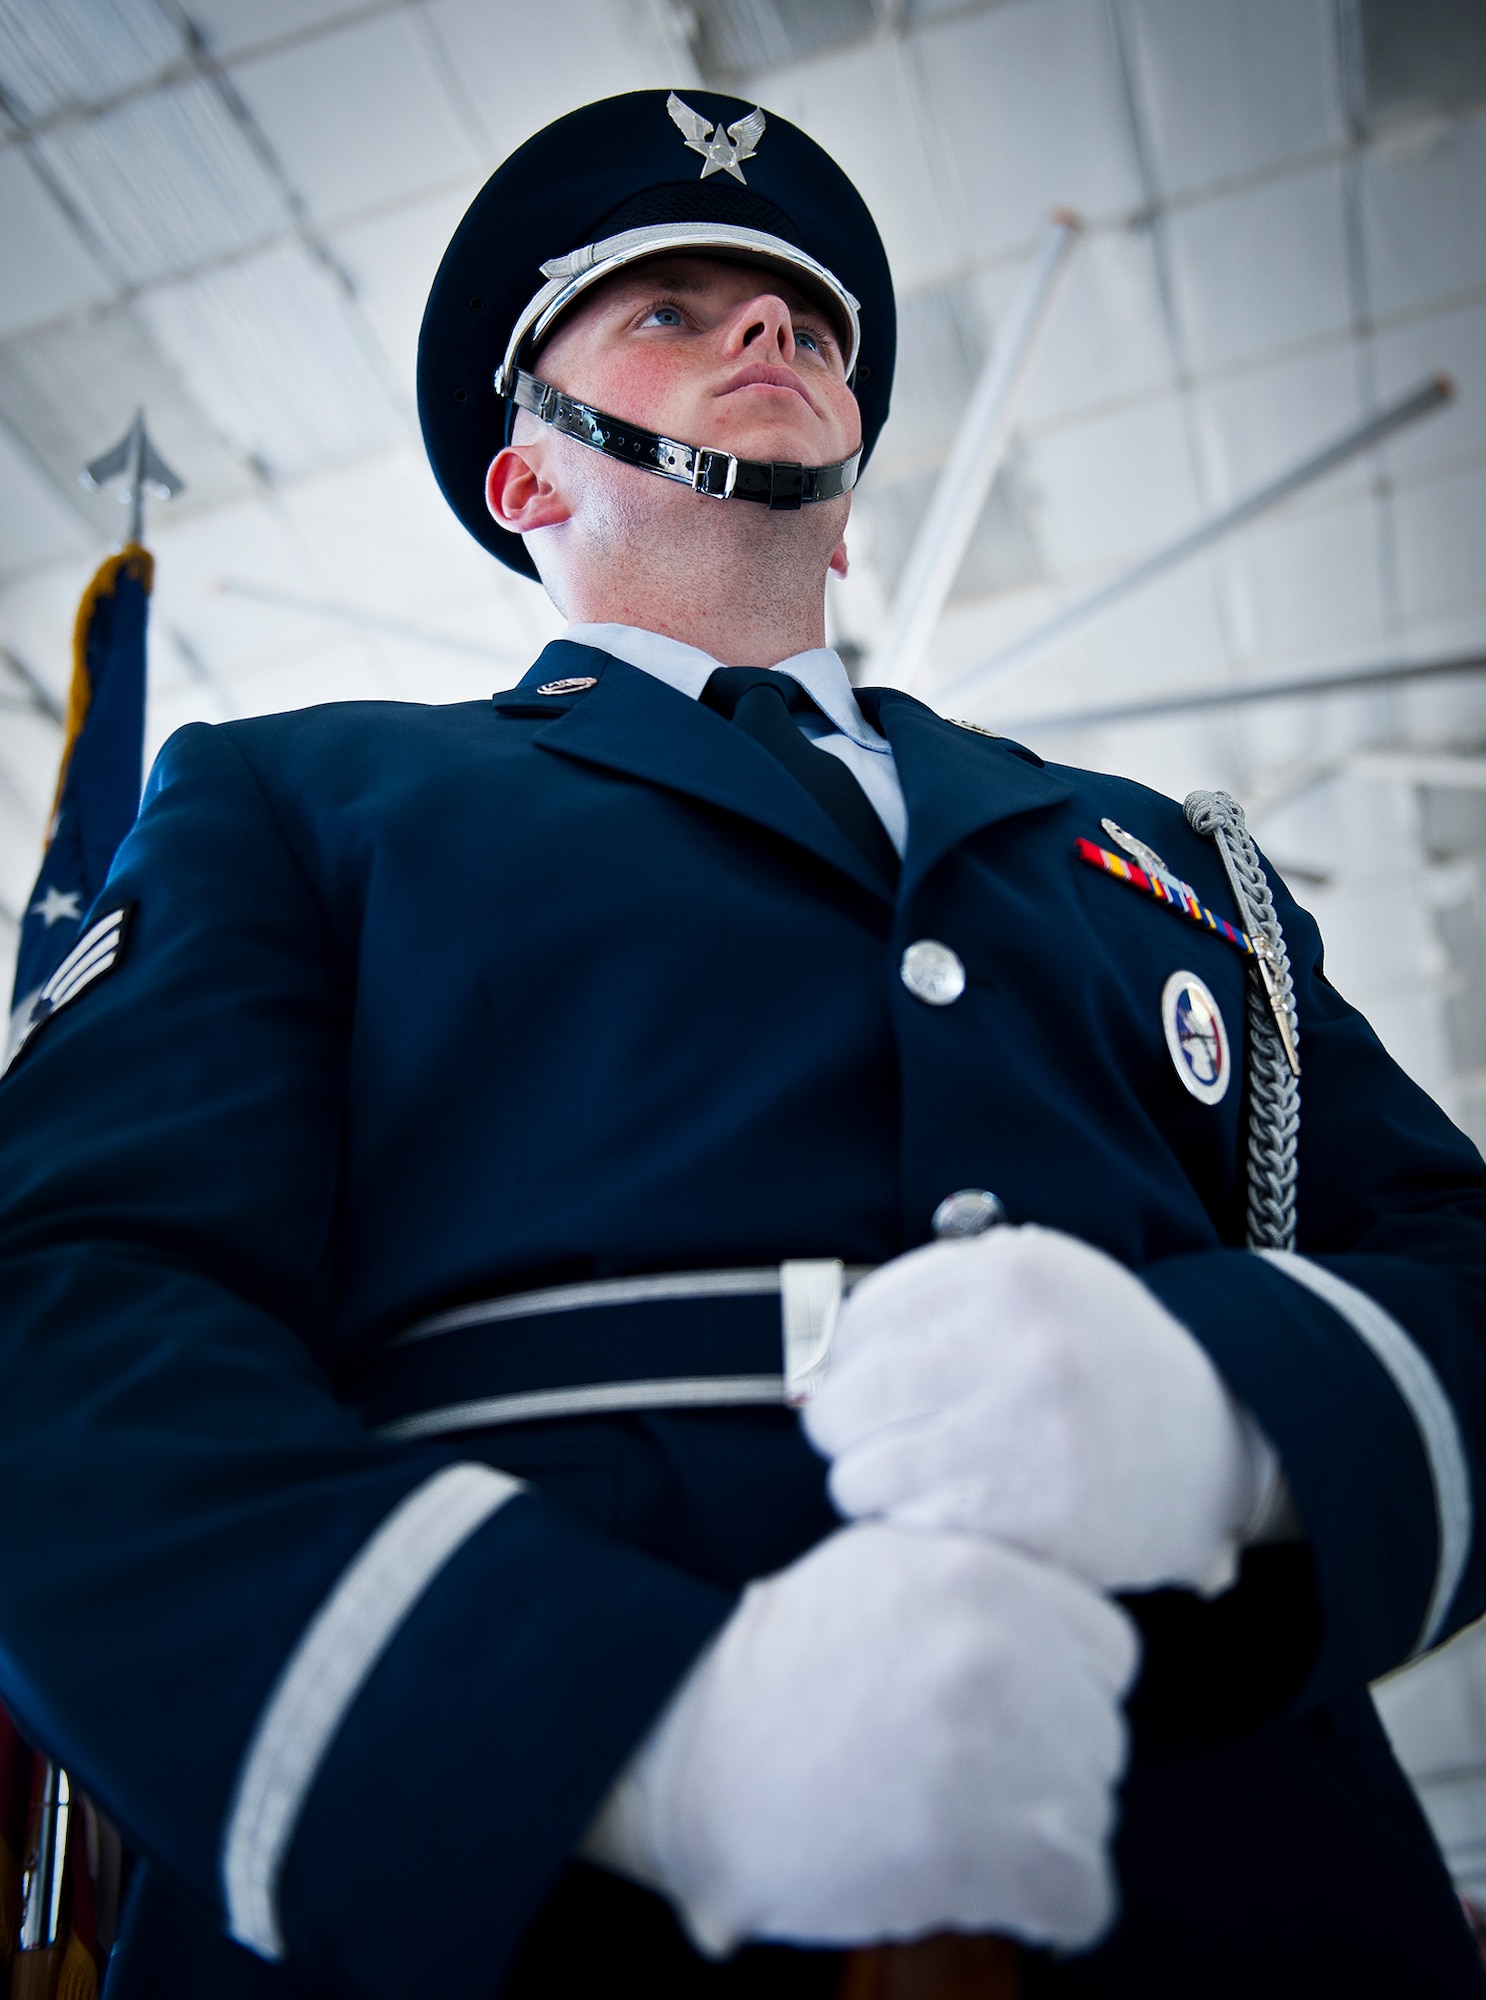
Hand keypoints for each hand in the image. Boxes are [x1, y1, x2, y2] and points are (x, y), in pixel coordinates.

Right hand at [582, 1520, 1137, 1955]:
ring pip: (1091, 1813)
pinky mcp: (998, 1855)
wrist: (695, 1767)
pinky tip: (984, 1886)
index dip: (1060, 1688)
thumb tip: (1051, 1615)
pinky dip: (1047, 1909)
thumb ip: (974, 1578)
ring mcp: (1007, 1753)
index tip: (1006, 1716)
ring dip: (1038, 1832)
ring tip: (951, 1822)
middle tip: (963, 1776)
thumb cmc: (777, 1672)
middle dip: (1047, 1761)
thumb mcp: (877, 1568)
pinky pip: (1085, 1898)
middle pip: (1100, 1733)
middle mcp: (1005, 1652)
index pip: (1108, 1650)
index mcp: (982, 1575)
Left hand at [804, 1225, 1275, 1594]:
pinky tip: (941, 1511)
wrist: (1216, 1434)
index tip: (857, 1382)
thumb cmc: (1099, 1354)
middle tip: (861, 1438)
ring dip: (865, 1482)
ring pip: (863, 1470)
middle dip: (839, 1424)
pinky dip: (907, 1526)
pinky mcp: (1038, 1514)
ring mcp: (1029, 1431)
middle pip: (847, 1396)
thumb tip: (817, 1345)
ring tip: (903, 1478)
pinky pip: (911, 1525)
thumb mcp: (1038, 1280)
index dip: (840, 1360)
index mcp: (1011, 1272)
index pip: (857, 1320)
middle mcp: (1020, 1344)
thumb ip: (938, 1291)